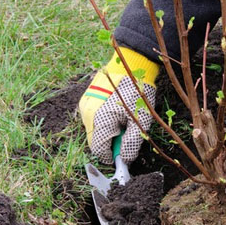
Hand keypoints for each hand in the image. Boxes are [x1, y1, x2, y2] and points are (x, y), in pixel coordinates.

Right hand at [79, 48, 158, 163]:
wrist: (131, 64)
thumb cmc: (137, 92)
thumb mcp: (140, 121)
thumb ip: (131, 143)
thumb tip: (125, 160)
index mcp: (100, 120)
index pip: (99, 150)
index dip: (111, 156)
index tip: (123, 155)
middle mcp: (88, 114)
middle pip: (95, 141)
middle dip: (110, 143)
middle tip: (126, 133)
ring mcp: (85, 105)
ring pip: (93, 130)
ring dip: (106, 131)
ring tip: (122, 119)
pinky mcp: (86, 99)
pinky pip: (92, 118)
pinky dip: (103, 121)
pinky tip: (115, 111)